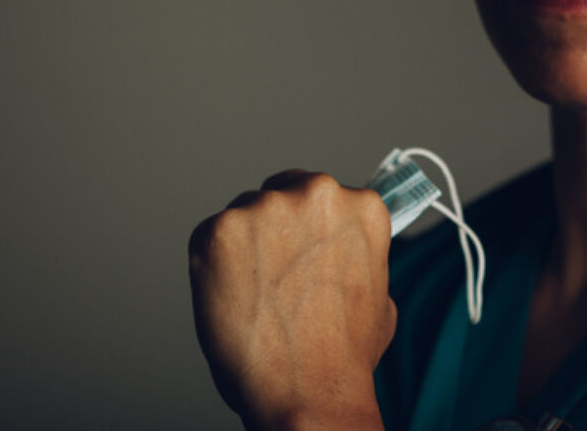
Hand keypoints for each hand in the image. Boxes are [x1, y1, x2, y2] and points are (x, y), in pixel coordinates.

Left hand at [188, 170, 394, 430]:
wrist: (309, 393)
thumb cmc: (344, 356)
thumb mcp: (378, 293)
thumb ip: (356, 256)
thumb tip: (341, 254)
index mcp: (361, 205)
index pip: (319, 194)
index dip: (306, 227)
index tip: (300, 249)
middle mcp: (316, 193)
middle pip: (279, 192)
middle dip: (274, 228)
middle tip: (274, 275)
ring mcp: (265, 208)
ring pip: (242, 214)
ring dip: (244, 247)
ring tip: (255, 298)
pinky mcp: (220, 230)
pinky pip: (209, 238)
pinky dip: (213, 267)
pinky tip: (233, 300)